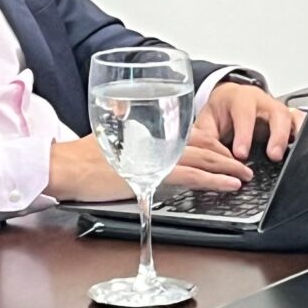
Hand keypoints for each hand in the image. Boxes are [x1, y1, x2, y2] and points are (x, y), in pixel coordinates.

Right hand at [44, 133, 254, 202]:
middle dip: (224, 154)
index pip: (188, 132)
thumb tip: (126, 122)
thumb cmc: (79, 156)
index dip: (210, 141)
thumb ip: (123, 129)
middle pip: (201, 143)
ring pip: (202, 158)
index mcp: (148, 132)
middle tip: (242, 163)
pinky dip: (213, 180)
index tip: (224, 149)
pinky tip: (228, 184)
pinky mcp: (153, 175)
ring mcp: (156, 156)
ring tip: (244, 175)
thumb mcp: (107, 135)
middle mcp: (155, 140)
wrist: (64, 167)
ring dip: (227, 167)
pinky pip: (191, 176)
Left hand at [195, 81, 306, 161]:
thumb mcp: (207, 121)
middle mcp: (263, 102)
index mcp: (240, 99)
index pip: (244, 113)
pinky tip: (302, 149)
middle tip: (273, 155)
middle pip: (276, 112)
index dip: (244, 133)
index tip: (240, 154)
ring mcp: (278, 110)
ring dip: (291, 136)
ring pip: (291, 117)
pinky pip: (301, 122)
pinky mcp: (288, 119)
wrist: (230, 100)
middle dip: (276, 134)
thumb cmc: (221, 111)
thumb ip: (206, 137)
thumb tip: (208, 156)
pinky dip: (303, 134)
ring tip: (288, 156)